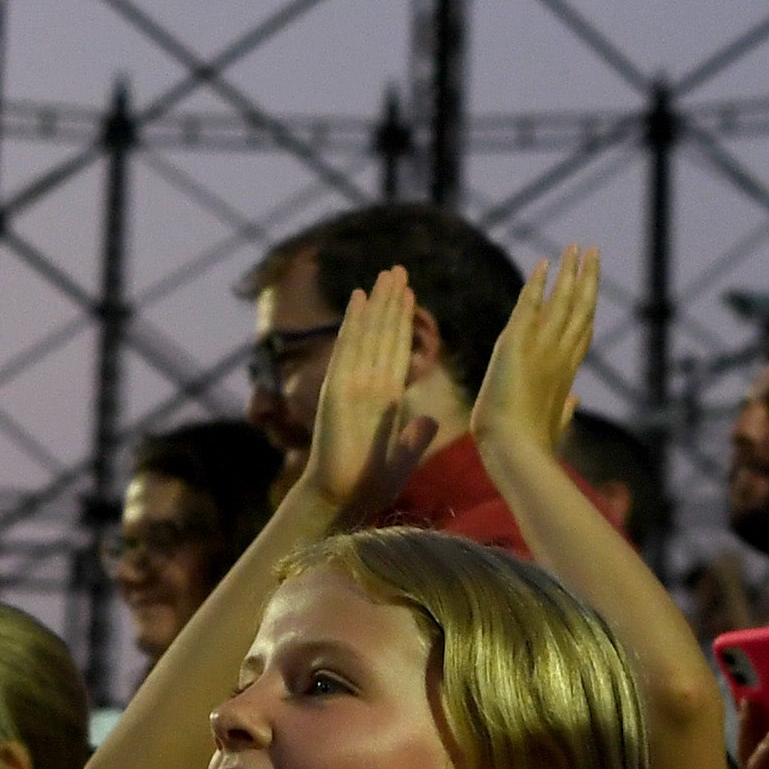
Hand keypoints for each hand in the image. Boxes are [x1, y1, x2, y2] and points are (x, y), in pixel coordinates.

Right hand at [295, 265, 439, 519]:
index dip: (403, 322)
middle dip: (392, 302)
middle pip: (382, 334)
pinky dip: (353, 322)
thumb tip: (430, 418)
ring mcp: (350, 384)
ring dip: (378, 303)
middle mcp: (366, 385)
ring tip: (387, 274)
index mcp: (384, 399)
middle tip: (399, 269)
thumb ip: (416, 436)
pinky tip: (359, 297)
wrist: (343, 498)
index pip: (396, 351)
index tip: (411, 295)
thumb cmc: (369, 484)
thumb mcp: (404, 457)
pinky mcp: (337, 389)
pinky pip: (347, 348)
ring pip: (368, 334)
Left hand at [470, 242, 598, 467]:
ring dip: (568, 271)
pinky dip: (536, 284)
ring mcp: (542, 347)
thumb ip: (566, 410)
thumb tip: (576, 401)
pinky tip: (543, 263)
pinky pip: (529, 306)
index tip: (591, 284)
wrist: (515, 451)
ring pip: (562, 301)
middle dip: (587, 277)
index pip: (582, 331)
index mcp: (566, 373)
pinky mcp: (517, 343)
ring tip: (575, 246)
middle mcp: (560, 355)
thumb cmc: (530, 446)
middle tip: (593, 250)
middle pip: (581, 307)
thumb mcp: (552, 424)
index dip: (589, 305)